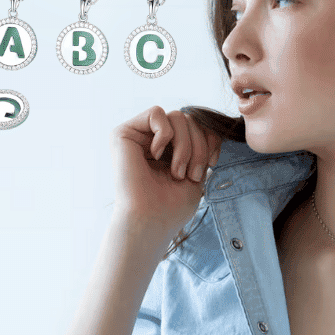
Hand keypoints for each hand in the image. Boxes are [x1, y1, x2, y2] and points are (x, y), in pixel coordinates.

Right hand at [110, 106, 221, 233]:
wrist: (150, 221)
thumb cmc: (171, 206)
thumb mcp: (197, 171)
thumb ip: (202, 146)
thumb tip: (209, 129)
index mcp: (168, 150)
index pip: (196, 126)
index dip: (209, 140)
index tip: (211, 163)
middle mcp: (151, 141)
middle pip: (189, 120)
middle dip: (198, 147)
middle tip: (191, 175)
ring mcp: (137, 136)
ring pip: (176, 116)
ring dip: (185, 145)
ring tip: (177, 171)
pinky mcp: (123, 133)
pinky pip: (156, 113)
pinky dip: (165, 134)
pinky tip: (156, 155)